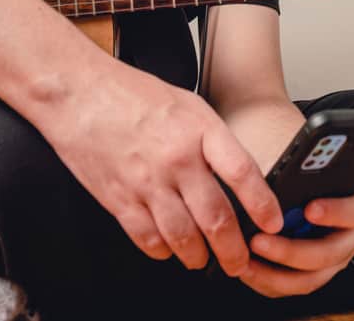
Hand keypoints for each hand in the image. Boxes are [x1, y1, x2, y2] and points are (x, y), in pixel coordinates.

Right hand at [39, 56, 283, 274]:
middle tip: (239, 261)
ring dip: (198, 256)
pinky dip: (162, 251)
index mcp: (200, 130)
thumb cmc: (133, 94)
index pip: (243, 173)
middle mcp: (177, 158)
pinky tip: (169, 249)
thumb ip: (214, 141)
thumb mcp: (189, 105)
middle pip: (216, 217)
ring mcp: (146, 181)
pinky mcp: (118, 198)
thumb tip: (239, 176)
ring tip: (204, 260)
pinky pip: (147, 238)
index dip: (263, 204)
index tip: (273, 222)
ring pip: (183, 237)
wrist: (80, 92)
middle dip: (233, 250)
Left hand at [239, 186, 353, 297]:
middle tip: (260, 239)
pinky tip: (246, 267)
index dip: (334, 211)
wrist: (305, 196)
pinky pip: (290, 287)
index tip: (310, 208)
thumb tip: (275, 182)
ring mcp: (332, 263)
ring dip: (274, 272)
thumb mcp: (306, 170)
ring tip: (247, 257)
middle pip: (328, 253)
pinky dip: (266, 280)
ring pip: (308, 278)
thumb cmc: (306, 179)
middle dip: (291, 250)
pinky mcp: (311, 277)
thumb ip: (298, 176)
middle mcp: (349, 239)